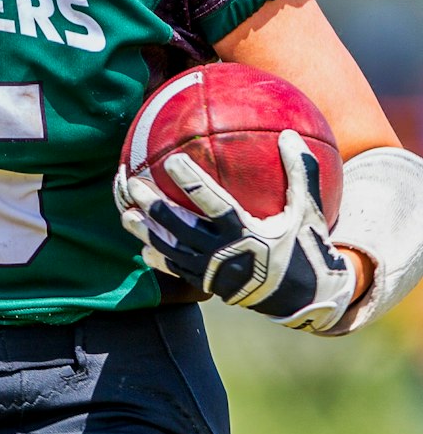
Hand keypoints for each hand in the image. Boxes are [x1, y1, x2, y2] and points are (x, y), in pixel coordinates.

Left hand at [117, 129, 356, 331]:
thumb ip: (300, 172)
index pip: (213, 203)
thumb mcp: (308, 211)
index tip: (171, 160)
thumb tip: (292, 134)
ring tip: (126, 216)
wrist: (309, 300)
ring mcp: (215, 273)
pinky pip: (180, 271)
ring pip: (174, 251)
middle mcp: (227, 254)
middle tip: (135, 185)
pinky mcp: (211, 286)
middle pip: (182, 228)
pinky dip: (161, 259)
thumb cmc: (307, 247)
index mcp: (249, 234)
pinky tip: (143, 247)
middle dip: (156, 206)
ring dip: (148, 233)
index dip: (191, 182)